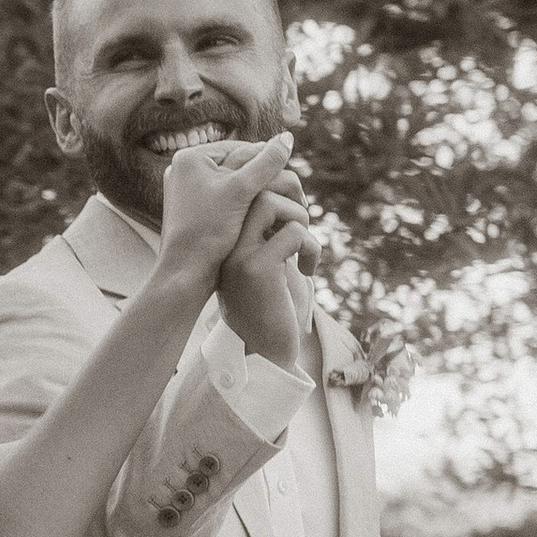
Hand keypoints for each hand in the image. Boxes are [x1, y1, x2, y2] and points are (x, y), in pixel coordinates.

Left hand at [152, 131, 292, 290]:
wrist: (186, 272)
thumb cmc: (210, 230)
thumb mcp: (242, 191)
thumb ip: (267, 163)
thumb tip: (289, 136)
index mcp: (190, 157)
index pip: (240, 149)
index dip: (268, 161)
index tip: (291, 176)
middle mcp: (184, 169)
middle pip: (236, 165)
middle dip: (262, 177)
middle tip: (292, 190)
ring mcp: (187, 188)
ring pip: (233, 183)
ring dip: (256, 191)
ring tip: (279, 203)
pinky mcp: (193, 207)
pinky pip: (225, 199)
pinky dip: (243, 204)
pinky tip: (262, 215)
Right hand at [217, 182, 319, 366]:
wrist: (266, 352)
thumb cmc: (272, 306)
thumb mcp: (269, 260)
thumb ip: (270, 228)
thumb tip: (289, 187)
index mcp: (225, 238)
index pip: (245, 188)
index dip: (275, 185)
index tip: (295, 210)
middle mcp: (224, 243)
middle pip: (257, 187)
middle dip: (292, 194)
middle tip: (305, 221)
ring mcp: (237, 254)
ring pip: (272, 203)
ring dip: (301, 219)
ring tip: (305, 248)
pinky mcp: (257, 268)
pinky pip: (294, 233)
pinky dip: (311, 248)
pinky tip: (309, 269)